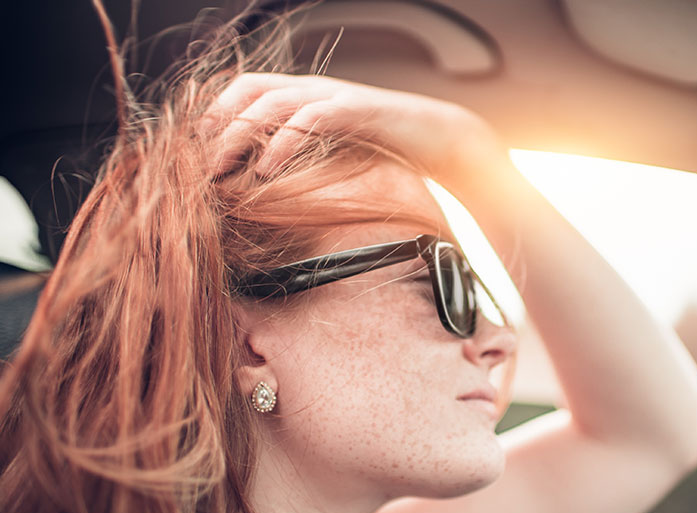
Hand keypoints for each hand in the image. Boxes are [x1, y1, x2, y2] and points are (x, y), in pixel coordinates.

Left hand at [203, 73, 502, 185]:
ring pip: (273, 102)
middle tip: (201, 165)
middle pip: (251, 90)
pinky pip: (311, 119)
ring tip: (222, 169)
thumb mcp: (336, 148)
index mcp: (305, 94)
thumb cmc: (388, 148)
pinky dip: (283, 143)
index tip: (197, 148)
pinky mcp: (357, 111)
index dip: (217, 112)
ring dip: (241, 135)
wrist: (440, 137)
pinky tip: (267, 169)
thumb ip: (305, 153)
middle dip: (220, 126)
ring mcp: (335, 96)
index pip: (248, 88)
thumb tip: (266, 180)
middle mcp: (314, 88)